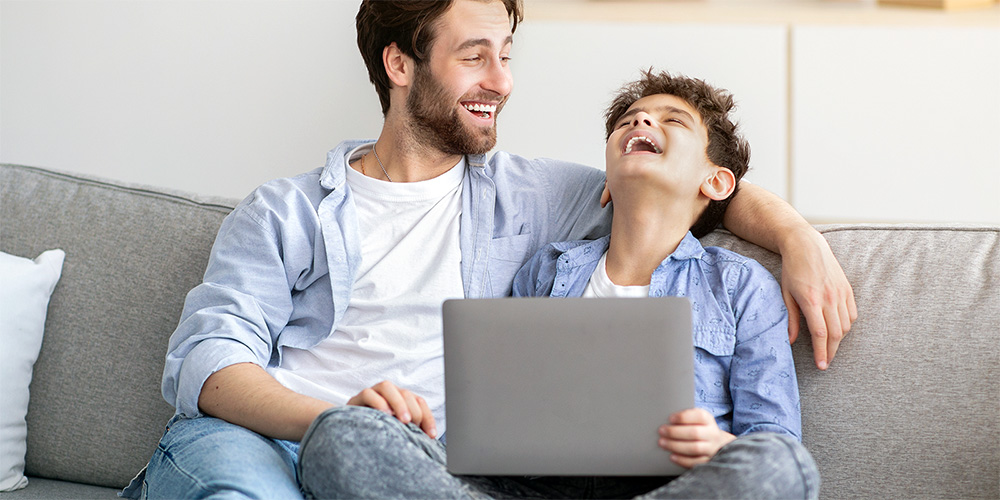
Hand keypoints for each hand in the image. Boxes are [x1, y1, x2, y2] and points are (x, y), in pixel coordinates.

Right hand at [347, 380, 436, 437]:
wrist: (347, 432)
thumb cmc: (376, 433)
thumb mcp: (396, 432)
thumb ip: (409, 431)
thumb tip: (428, 440)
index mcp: (400, 400)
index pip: (419, 402)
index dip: (428, 417)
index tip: (431, 435)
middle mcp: (388, 394)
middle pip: (405, 393)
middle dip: (413, 409)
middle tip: (413, 425)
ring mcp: (372, 393)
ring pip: (387, 387)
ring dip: (398, 402)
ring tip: (403, 420)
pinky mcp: (357, 399)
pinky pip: (368, 394)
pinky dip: (378, 403)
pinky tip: (385, 415)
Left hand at [658, 408, 735, 468]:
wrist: (717, 444)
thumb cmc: (700, 429)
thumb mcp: (696, 420)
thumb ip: (685, 418)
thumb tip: (668, 422)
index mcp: (708, 420)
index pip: (699, 416)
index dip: (684, 417)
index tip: (670, 418)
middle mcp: (712, 434)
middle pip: (695, 433)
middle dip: (675, 432)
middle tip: (661, 431)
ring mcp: (712, 449)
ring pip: (695, 448)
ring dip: (676, 446)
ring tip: (662, 443)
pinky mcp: (709, 461)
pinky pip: (696, 462)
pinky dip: (682, 460)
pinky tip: (672, 456)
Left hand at [779, 229, 857, 369]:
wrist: (807, 245)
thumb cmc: (792, 270)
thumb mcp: (785, 294)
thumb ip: (790, 318)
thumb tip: (791, 341)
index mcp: (811, 300)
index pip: (820, 334)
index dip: (821, 352)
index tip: (821, 365)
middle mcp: (829, 298)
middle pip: (836, 333)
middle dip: (831, 351)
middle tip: (826, 362)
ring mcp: (840, 293)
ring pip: (846, 325)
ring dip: (839, 339)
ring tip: (830, 347)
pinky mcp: (848, 289)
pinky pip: (852, 313)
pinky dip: (847, 325)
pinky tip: (839, 329)